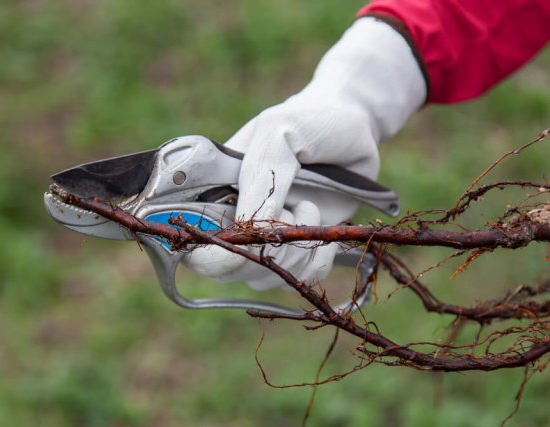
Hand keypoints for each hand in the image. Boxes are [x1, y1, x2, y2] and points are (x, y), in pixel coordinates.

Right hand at [183, 18, 425, 288]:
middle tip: (292, 213)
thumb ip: (260, 174)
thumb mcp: (280, 131)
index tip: (244, 238)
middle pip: (223, 269)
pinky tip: (324, 232)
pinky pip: (297, 280)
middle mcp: (234, 219)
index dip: (210, 249)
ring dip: (292, 252)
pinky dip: (315, 263)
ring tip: (310, 208)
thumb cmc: (311, 122)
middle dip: (260, 251)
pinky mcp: (297, 252)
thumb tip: (249, 226)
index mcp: (215, 188)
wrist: (357, 130)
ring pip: (260, 280)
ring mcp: (265, 239)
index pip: (191, 234)